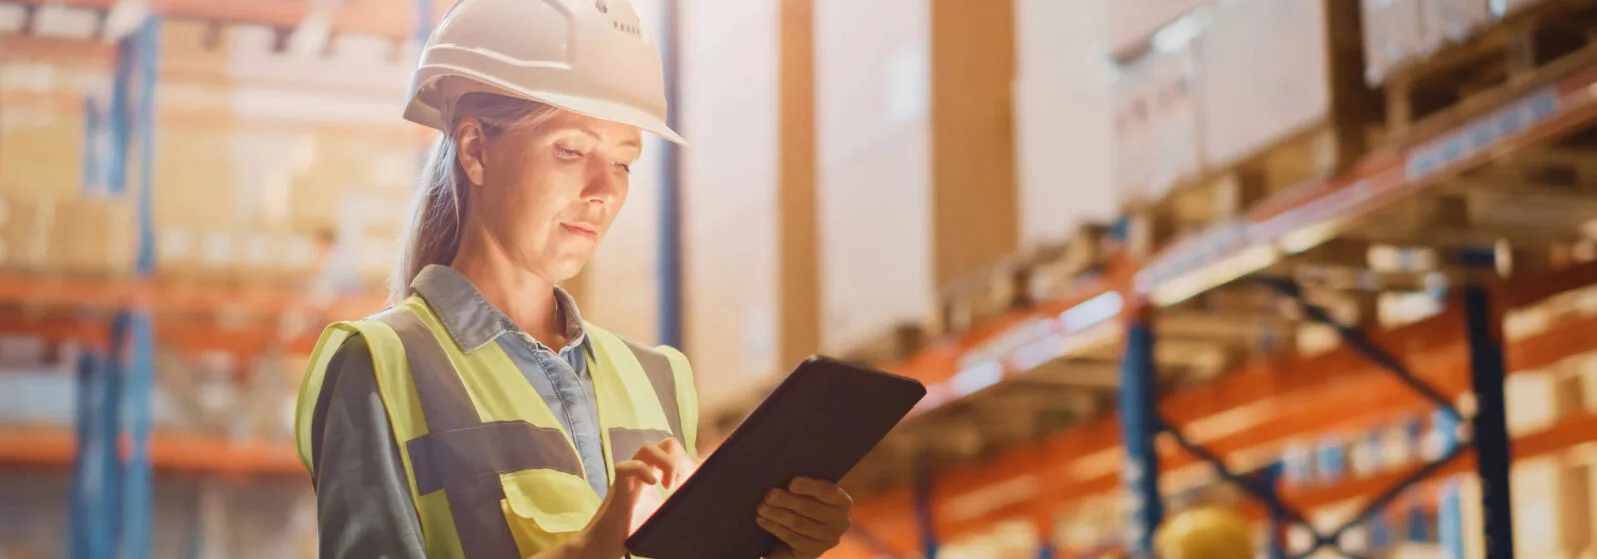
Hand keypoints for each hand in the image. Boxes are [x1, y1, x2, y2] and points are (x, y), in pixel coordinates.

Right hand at [562, 439, 696, 558]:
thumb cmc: (633, 531)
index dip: (691, 460)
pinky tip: (654, 486)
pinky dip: (643, 471)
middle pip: (664, 444)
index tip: (701, 477)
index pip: (674, 453)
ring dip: (665, 462)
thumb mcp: (662, 515)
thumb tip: (701, 509)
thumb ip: (676, 505)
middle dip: (679, 458)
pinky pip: (627, 466)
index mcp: (655, 476)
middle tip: (682, 483)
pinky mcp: (617, 486)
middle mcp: (643, 472)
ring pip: (647, 448)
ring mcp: (629, 477)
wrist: (605, 544)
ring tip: (669, 486)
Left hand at [757, 478, 852, 558]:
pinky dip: (775, 527)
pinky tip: (762, 520)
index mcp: (842, 501)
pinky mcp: (814, 551)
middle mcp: (840, 522)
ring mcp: (828, 540)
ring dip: (777, 515)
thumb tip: (785, 480)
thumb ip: (805, 486)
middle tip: (769, 495)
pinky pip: (792, 538)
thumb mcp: (814, 492)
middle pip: (809, 508)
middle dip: (786, 501)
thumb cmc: (811, 501)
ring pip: (798, 524)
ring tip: (761, 507)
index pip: (827, 491)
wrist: (814, 529)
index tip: (791, 483)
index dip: (809, 487)